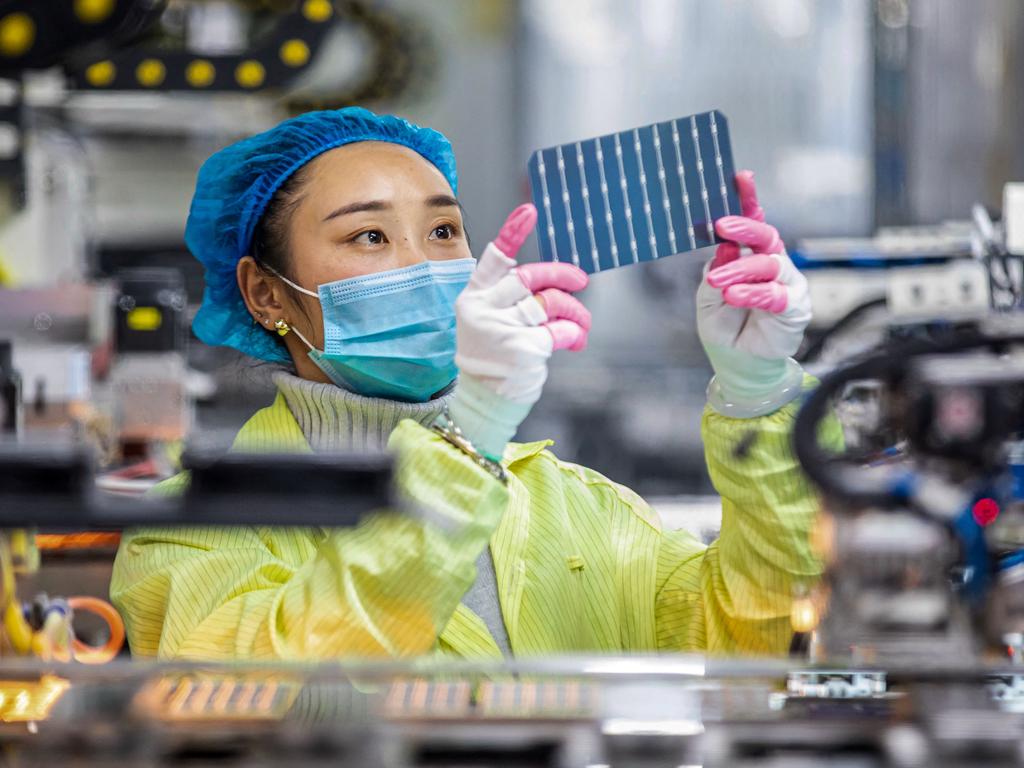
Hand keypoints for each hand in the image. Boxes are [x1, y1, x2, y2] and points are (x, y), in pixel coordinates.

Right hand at [450, 204, 590, 458]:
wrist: (485, 402)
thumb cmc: (494, 359)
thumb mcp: (495, 324)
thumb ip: (517, 302)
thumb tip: (558, 288)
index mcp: (473, 298)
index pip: (494, 259)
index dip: (513, 233)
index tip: (530, 210)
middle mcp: (484, 310)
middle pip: (530, 278)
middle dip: (561, 276)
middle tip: (580, 281)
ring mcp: (501, 328)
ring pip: (550, 304)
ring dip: (575, 313)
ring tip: (582, 326)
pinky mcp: (522, 348)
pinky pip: (560, 331)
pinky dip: (573, 335)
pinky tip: (574, 342)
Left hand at [696, 171, 810, 416]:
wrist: (736, 363)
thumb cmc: (724, 327)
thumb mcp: (708, 297)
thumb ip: (716, 270)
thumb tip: (724, 246)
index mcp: (751, 256)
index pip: (752, 222)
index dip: (748, 200)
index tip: (740, 177)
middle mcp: (773, 264)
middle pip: (766, 235)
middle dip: (745, 227)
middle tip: (723, 227)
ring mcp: (786, 284)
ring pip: (768, 265)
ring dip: (739, 270)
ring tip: (717, 283)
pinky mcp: (794, 307)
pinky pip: (775, 294)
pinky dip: (752, 293)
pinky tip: (734, 296)